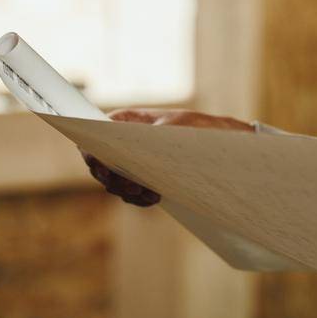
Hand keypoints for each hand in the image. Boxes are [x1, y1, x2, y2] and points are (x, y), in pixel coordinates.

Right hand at [82, 107, 252, 206]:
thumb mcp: (175, 127)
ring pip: (115, 181)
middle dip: (113, 179)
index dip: (92, 152)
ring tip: (148, 195)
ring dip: (127, 191)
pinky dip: (138, 197)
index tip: (103, 168)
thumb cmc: (199, 127)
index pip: (95, 133)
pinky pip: (131, 191)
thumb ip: (148, 136)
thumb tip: (125, 145)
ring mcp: (132, 160)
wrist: (223, 143)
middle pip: (101, 163)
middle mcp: (124, 140)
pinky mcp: (144, 177)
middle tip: (133, 187)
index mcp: (127, 120)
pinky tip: (154, 198)